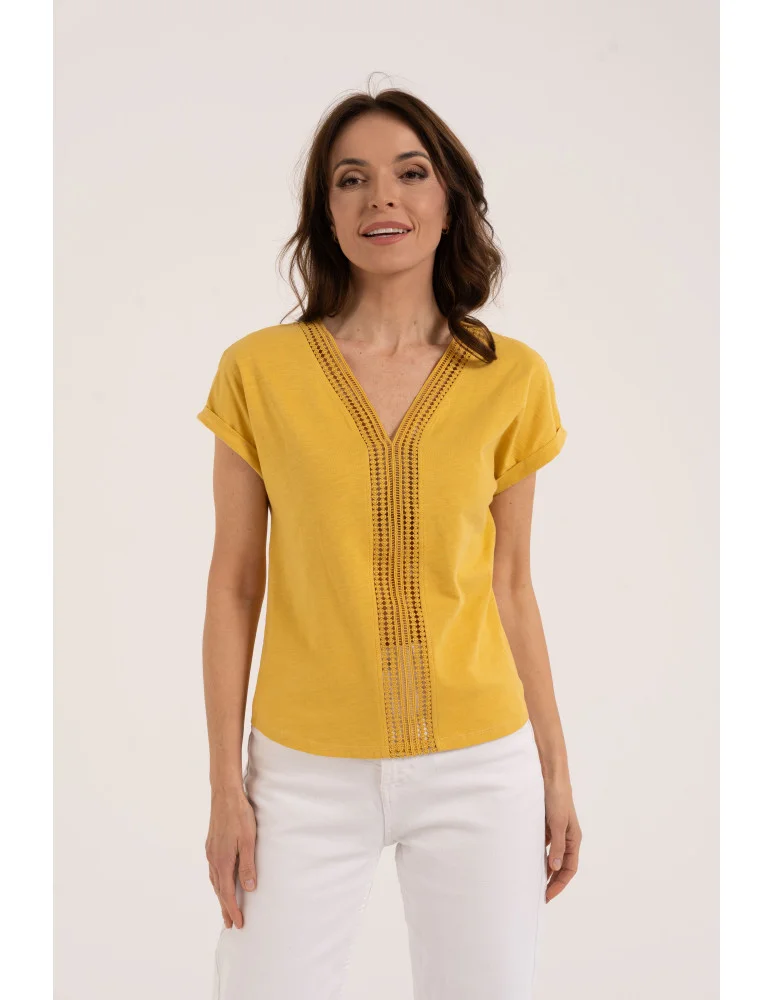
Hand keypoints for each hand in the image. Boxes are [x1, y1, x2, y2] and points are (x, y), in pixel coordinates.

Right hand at [205, 789, 257, 928]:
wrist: (224, 794)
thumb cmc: (239, 815)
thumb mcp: (248, 840)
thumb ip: (247, 865)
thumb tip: (249, 889)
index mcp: (222, 861)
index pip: (227, 893)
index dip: (232, 909)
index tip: (237, 924)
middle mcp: (213, 859)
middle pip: (218, 890)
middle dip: (225, 907)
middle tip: (230, 923)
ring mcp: (210, 851)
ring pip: (214, 880)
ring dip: (220, 895)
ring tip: (226, 906)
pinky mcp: (211, 844)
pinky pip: (213, 870)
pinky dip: (217, 882)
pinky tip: (221, 881)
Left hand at [543, 777, 580, 902]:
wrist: (550, 776)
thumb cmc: (557, 797)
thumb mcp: (557, 822)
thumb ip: (557, 845)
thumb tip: (555, 868)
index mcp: (573, 838)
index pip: (570, 868)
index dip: (560, 883)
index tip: (548, 895)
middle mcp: (566, 837)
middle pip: (562, 866)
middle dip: (553, 881)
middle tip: (541, 896)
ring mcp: (556, 831)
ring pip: (552, 856)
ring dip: (545, 870)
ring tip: (535, 883)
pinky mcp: (546, 825)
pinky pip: (543, 845)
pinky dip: (538, 855)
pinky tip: (529, 861)